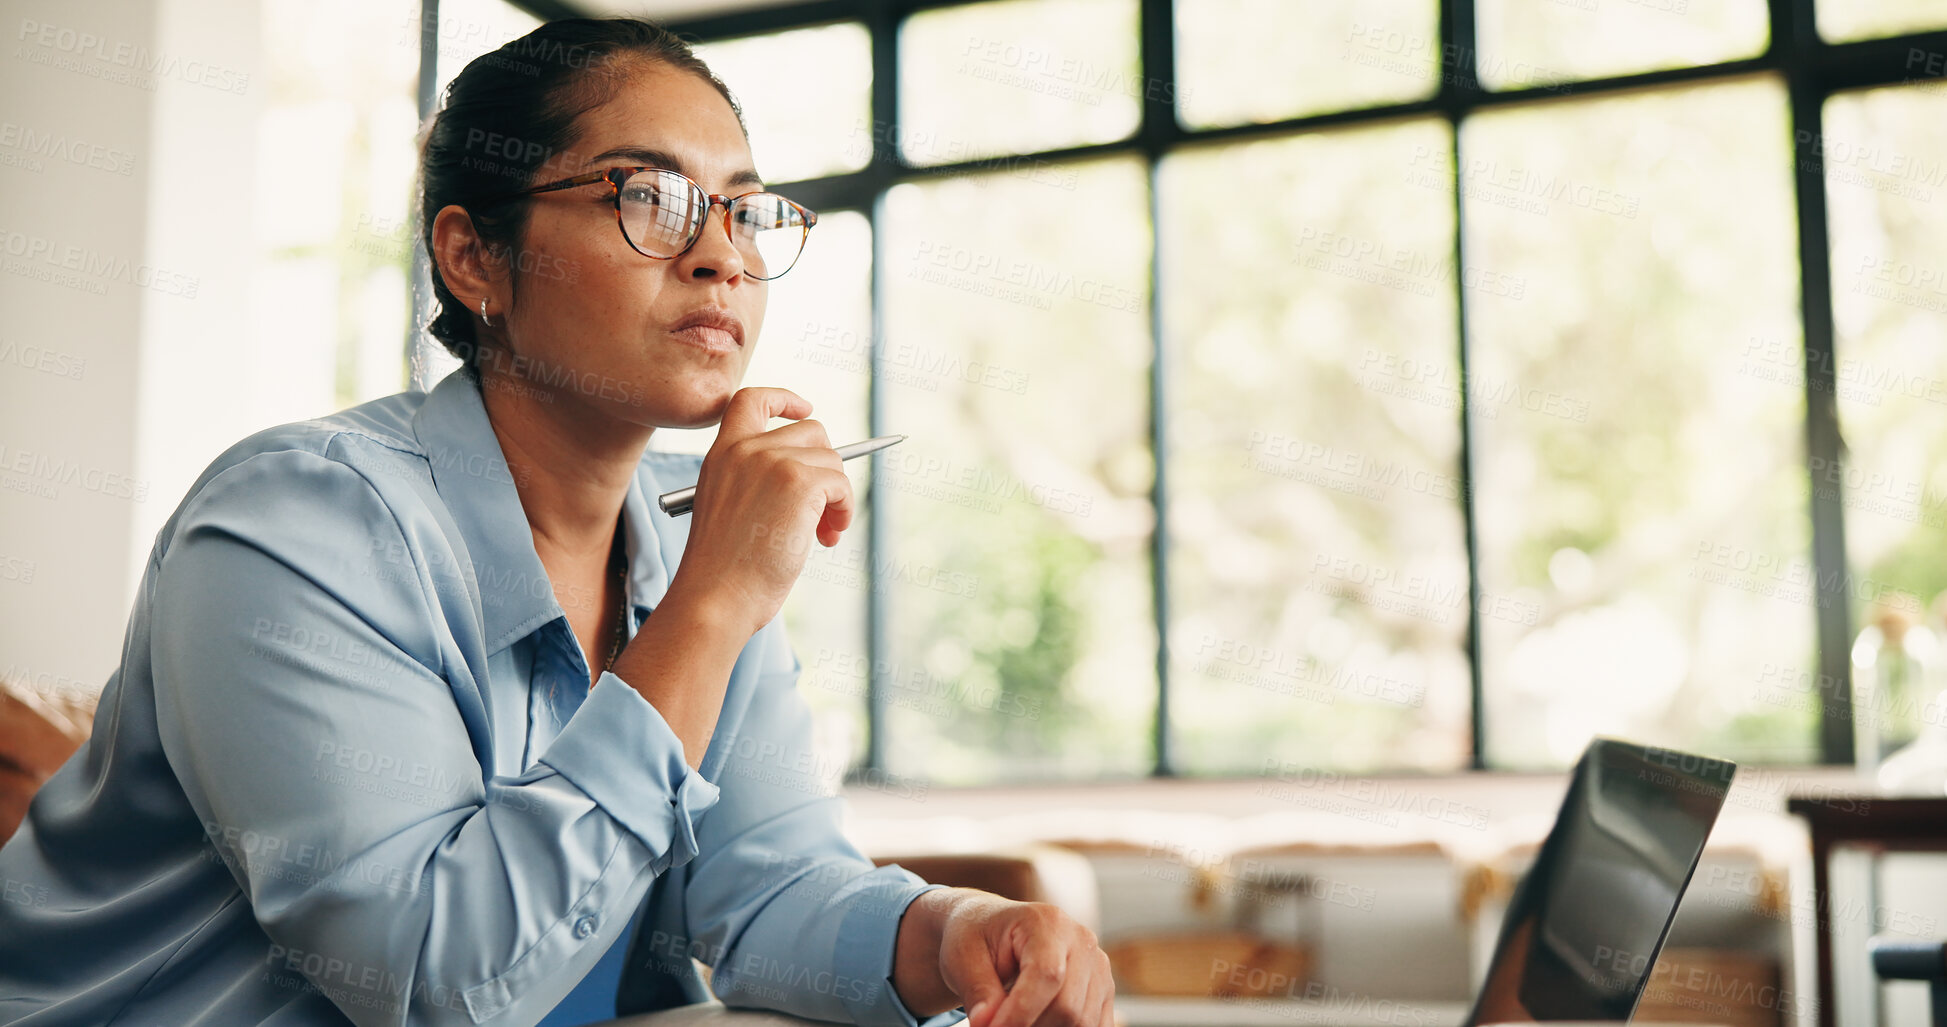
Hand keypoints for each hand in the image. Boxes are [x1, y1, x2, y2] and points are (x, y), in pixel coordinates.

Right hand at [666, 387, 853, 636]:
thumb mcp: (728, 508)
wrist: (716, 596)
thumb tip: (816, 474)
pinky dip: (844, 511)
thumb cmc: (723, 569)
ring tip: (823, 534)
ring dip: (837, 498)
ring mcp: (773, 462)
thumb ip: (756, 481)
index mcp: (722, 454)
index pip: (752, 399)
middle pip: (811, 432)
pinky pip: (841, 484)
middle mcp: (746, 449)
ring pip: (832, 460)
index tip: (804, 410)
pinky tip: (827, 538)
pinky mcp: (800, 482)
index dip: (784, 399)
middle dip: (825, 469)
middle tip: (821, 513)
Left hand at [940, 898, 1115, 1026]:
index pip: (1047, 975)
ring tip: (1012, 1021)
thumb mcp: (963, 957)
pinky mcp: (1102, 990)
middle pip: (1068, 1005)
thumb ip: (978, 991)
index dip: (1020, 1013)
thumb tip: (985, 1024)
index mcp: (1048, 922)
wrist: (992, 930)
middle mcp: (1082, 941)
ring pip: (1082, 1022)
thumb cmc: (977, 938)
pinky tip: (1035, 1024)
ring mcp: (1097, 966)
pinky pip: (1094, 1026)